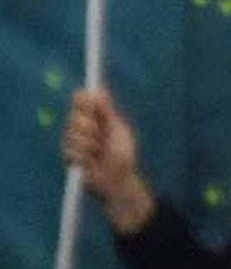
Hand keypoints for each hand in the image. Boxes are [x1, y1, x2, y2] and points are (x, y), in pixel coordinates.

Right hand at [64, 89, 154, 231]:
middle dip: (90, 126)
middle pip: (74, 116)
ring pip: (71, 133)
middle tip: (102, 136)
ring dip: (90, 144)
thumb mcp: (118, 129)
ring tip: (100, 152)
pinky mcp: (69, 157)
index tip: (85, 99)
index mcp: (97, 118)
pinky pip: (69, 150)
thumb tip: (99, 90)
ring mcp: (75, 142)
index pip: (81, 102)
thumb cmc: (123, 153)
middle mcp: (84, 127)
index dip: (82, 100)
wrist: (118, 177)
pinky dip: (84, 156)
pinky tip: (91, 162)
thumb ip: (107, 111)